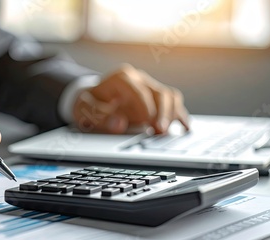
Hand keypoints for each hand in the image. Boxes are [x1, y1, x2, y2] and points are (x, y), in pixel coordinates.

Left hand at [73, 64, 189, 133]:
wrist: (91, 99)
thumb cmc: (88, 104)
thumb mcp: (85, 111)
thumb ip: (100, 117)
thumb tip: (119, 124)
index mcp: (121, 78)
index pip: (138, 90)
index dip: (144, 107)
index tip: (146, 122)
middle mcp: (139, 79)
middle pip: (159, 92)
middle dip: (162, 112)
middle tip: (159, 131)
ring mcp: (149, 87)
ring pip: (170, 96)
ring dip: (172, 114)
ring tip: (167, 132)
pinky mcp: (156, 97)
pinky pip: (173, 103)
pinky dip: (179, 115)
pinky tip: (184, 128)